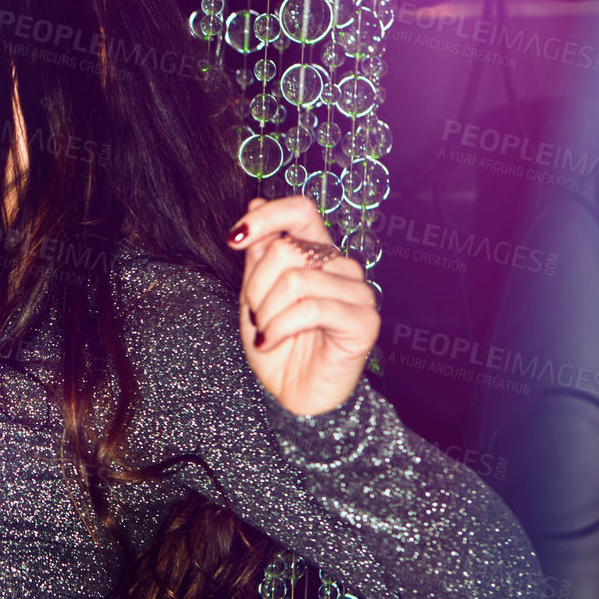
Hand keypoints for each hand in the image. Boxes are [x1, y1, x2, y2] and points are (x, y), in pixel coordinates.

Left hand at [226, 195, 378, 416]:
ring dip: (267, 312)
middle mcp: (342, 267)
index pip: (301, 210)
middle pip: (288, 249)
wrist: (291, 397)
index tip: (234, 238)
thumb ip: (259, 254)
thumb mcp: (255, 297)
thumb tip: (255, 202)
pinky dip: (281, 327)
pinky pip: (313, 308)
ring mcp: (357, 293)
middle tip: (255, 315)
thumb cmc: (277, 348)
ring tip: (265, 333)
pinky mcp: (364, 321)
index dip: (267, 216)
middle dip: (256, 286)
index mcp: (318, 255)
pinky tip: (272, 342)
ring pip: (296, 280)